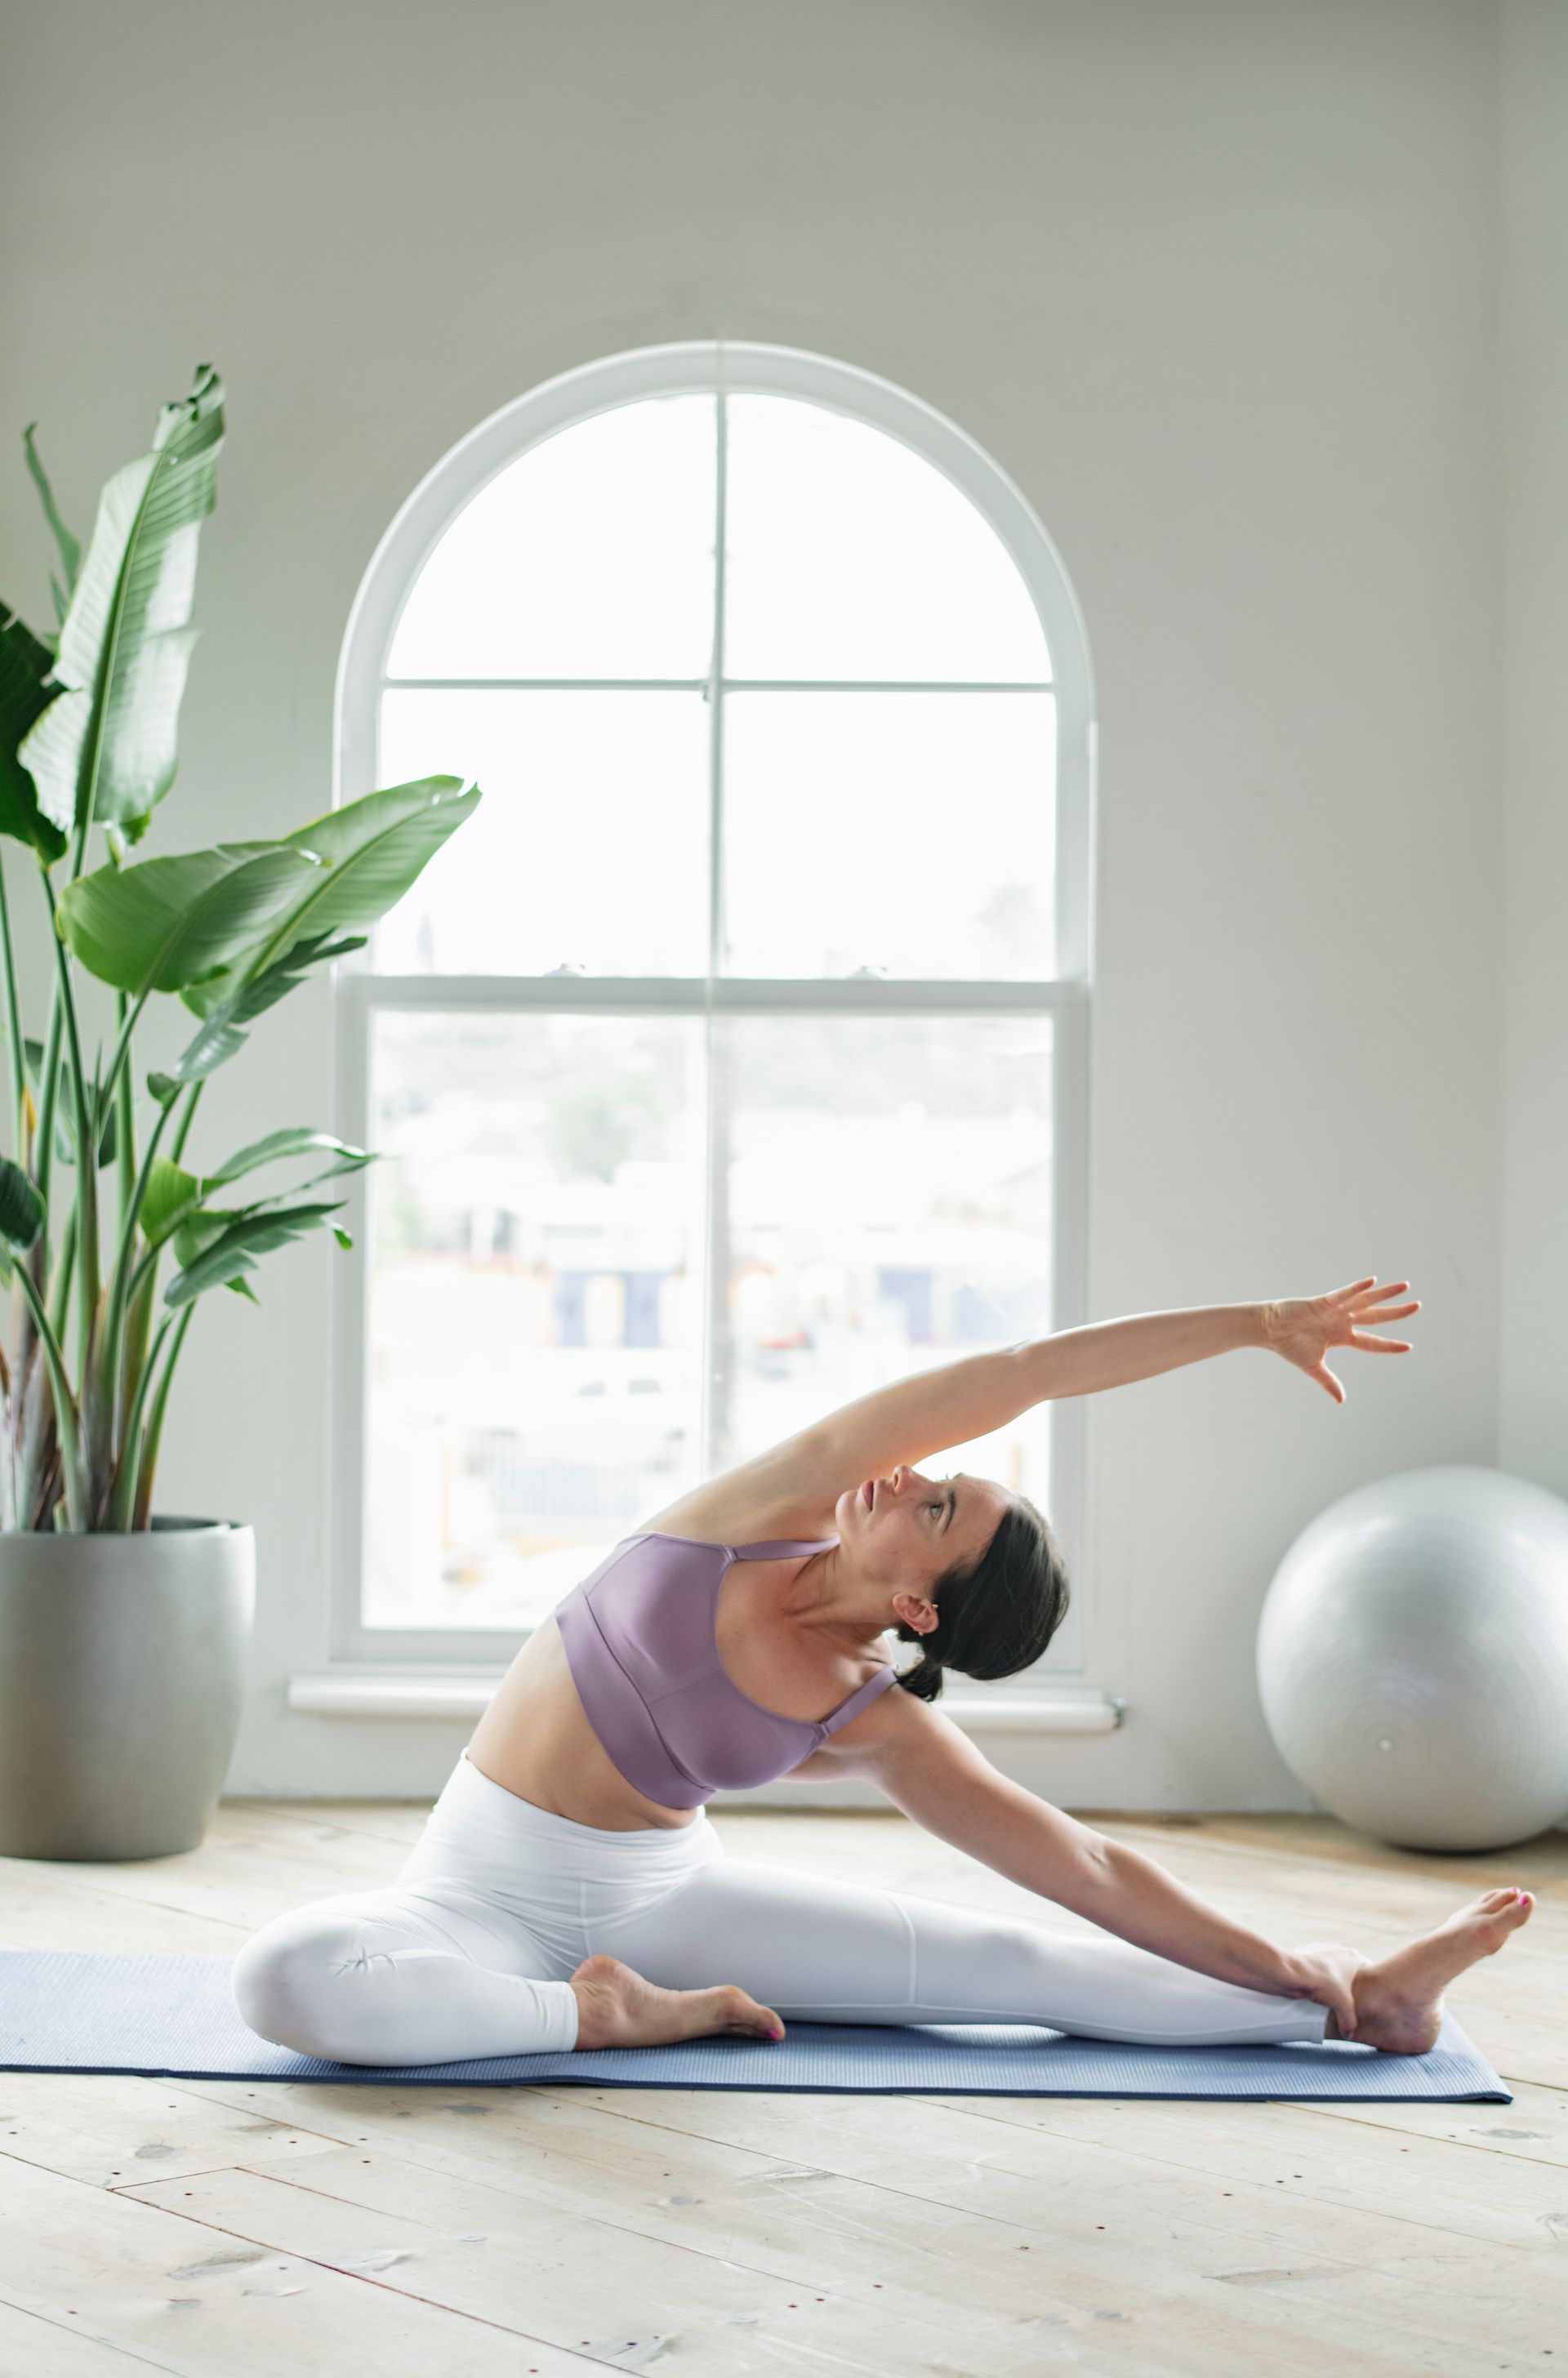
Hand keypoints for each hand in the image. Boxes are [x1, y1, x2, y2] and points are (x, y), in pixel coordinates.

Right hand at [1259, 1275, 1419, 1404]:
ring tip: (1405, 1287)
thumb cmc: (1289, 1346)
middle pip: (1376, 1316)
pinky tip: (1372, 1282)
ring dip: (1385, 1294)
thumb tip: (1341, 1401)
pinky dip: (1357, 1288)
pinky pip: (1343, 1294)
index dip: (1389, 1345)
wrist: (1269, 1330)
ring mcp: (1335, 1309)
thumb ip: (1328, 1381)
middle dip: (1397, 1312)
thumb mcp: (1313, 1367)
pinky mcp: (1324, 1301)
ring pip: (1366, 1301)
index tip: (1408, 1346)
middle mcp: (1343, 1320)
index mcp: (1342, 1337)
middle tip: (1418, 1306)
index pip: (1372, 1341)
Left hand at [1282, 1941, 1366, 2036]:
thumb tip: (1348, 2035)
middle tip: (1347, 2003)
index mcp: (1351, 1956)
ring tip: (1328, 2001)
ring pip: (1330, 1973)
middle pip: (1348, 1972)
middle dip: (1347, 1987)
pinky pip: (1315, 1974)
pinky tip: (1313, 1995)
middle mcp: (1336, 1950)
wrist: (1290, 1972)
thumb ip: (1350, 2022)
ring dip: (1329, 1985)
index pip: (1367, 1969)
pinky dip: (1315, 1983)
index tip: (1368, 1997)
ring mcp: (1319, 1953)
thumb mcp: (1344, 2005)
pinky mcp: (1305, 1959)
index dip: (1369, 1983)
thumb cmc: (1322, 1982)